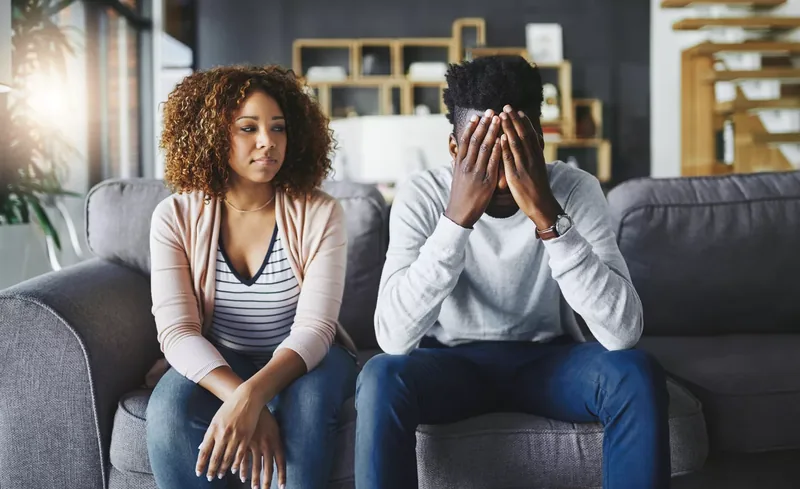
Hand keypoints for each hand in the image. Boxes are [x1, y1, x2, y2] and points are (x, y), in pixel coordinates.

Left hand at [196, 384, 261, 481]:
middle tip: (209, 478)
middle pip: (215, 457)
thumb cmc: (230, 407)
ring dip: (223, 468)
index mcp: (213, 429)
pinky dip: (236, 464)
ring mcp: (234, 436)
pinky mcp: (246, 436)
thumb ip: (211, 433)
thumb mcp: (216, 419)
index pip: (204, 451)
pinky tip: (233, 470)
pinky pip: (240, 454)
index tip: (198, 472)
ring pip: (227, 458)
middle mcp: (222, 434)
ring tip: (220, 475)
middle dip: (211, 469)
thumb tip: (203, 447)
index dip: (201, 464)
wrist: (247, 398)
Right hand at [238, 409, 285, 488]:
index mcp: (276, 442)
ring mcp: (255, 444)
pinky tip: (242, 477)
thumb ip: (275, 444)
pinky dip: (243, 470)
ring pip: (256, 466)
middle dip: (267, 482)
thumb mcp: (274, 430)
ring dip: (255, 479)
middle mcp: (267, 445)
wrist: (252, 404)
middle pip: (268, 468)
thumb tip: (277, 457)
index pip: (281, 462)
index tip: (282, 486)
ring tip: (255, 488)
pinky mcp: (245, 443)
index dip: (282, 475)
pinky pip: (244, 460)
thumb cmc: (265, 418)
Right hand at [445, 109, 502, 227]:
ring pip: (484, 148)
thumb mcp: (457, 176)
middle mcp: (467, 165)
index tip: (477, 115)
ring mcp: (476, 172)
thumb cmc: (460, 195)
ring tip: (499, 120)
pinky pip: (492, 162)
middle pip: (475, 140)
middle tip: (491, 111)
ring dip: (492, 132)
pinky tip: (502, 140)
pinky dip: (497, 150)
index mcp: (459, 163)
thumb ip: (459, 163)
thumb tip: (458, 152)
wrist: (459, 213)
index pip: (465, 140)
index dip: (471, 127)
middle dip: (484, 124)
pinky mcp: (486, 181)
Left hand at [498, 105, 561, 229]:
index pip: (530, 135)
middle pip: (523, 135)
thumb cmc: (538, 188)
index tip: (517, 111)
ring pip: (516, 144)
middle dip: (514, 120)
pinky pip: (510, 160)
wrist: (542, 205)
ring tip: (502, 116)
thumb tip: (531, 143)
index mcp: (537, 156)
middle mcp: (532, 158)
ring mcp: (524, 166)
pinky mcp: (516, 176)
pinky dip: (505, 147)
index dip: (523, 122)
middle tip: (507, 106)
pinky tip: (501, 137)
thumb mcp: (538, 168)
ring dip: (508, 128)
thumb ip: (534, 155)